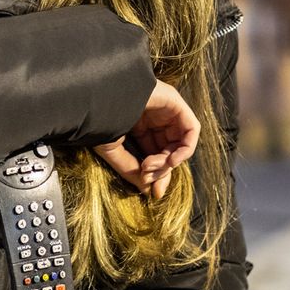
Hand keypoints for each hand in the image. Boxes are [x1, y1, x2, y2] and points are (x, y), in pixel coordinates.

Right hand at [93, 79, 199, 198]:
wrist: (98, 98)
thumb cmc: (100, 120)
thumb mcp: (115, 151)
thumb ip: (133, 171)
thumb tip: (151, 192)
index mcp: (138, 124)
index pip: (156, 153)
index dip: (156, 173)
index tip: (150, 190)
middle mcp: (154, 116)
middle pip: (169, 150)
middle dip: (161, 169)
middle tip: (145, 174)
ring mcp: (166, 109)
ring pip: (180, 143)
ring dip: (169, 162)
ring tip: (149, 166)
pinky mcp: (176, 103)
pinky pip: (191, 130)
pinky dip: (185, 149)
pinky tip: (171, 160)